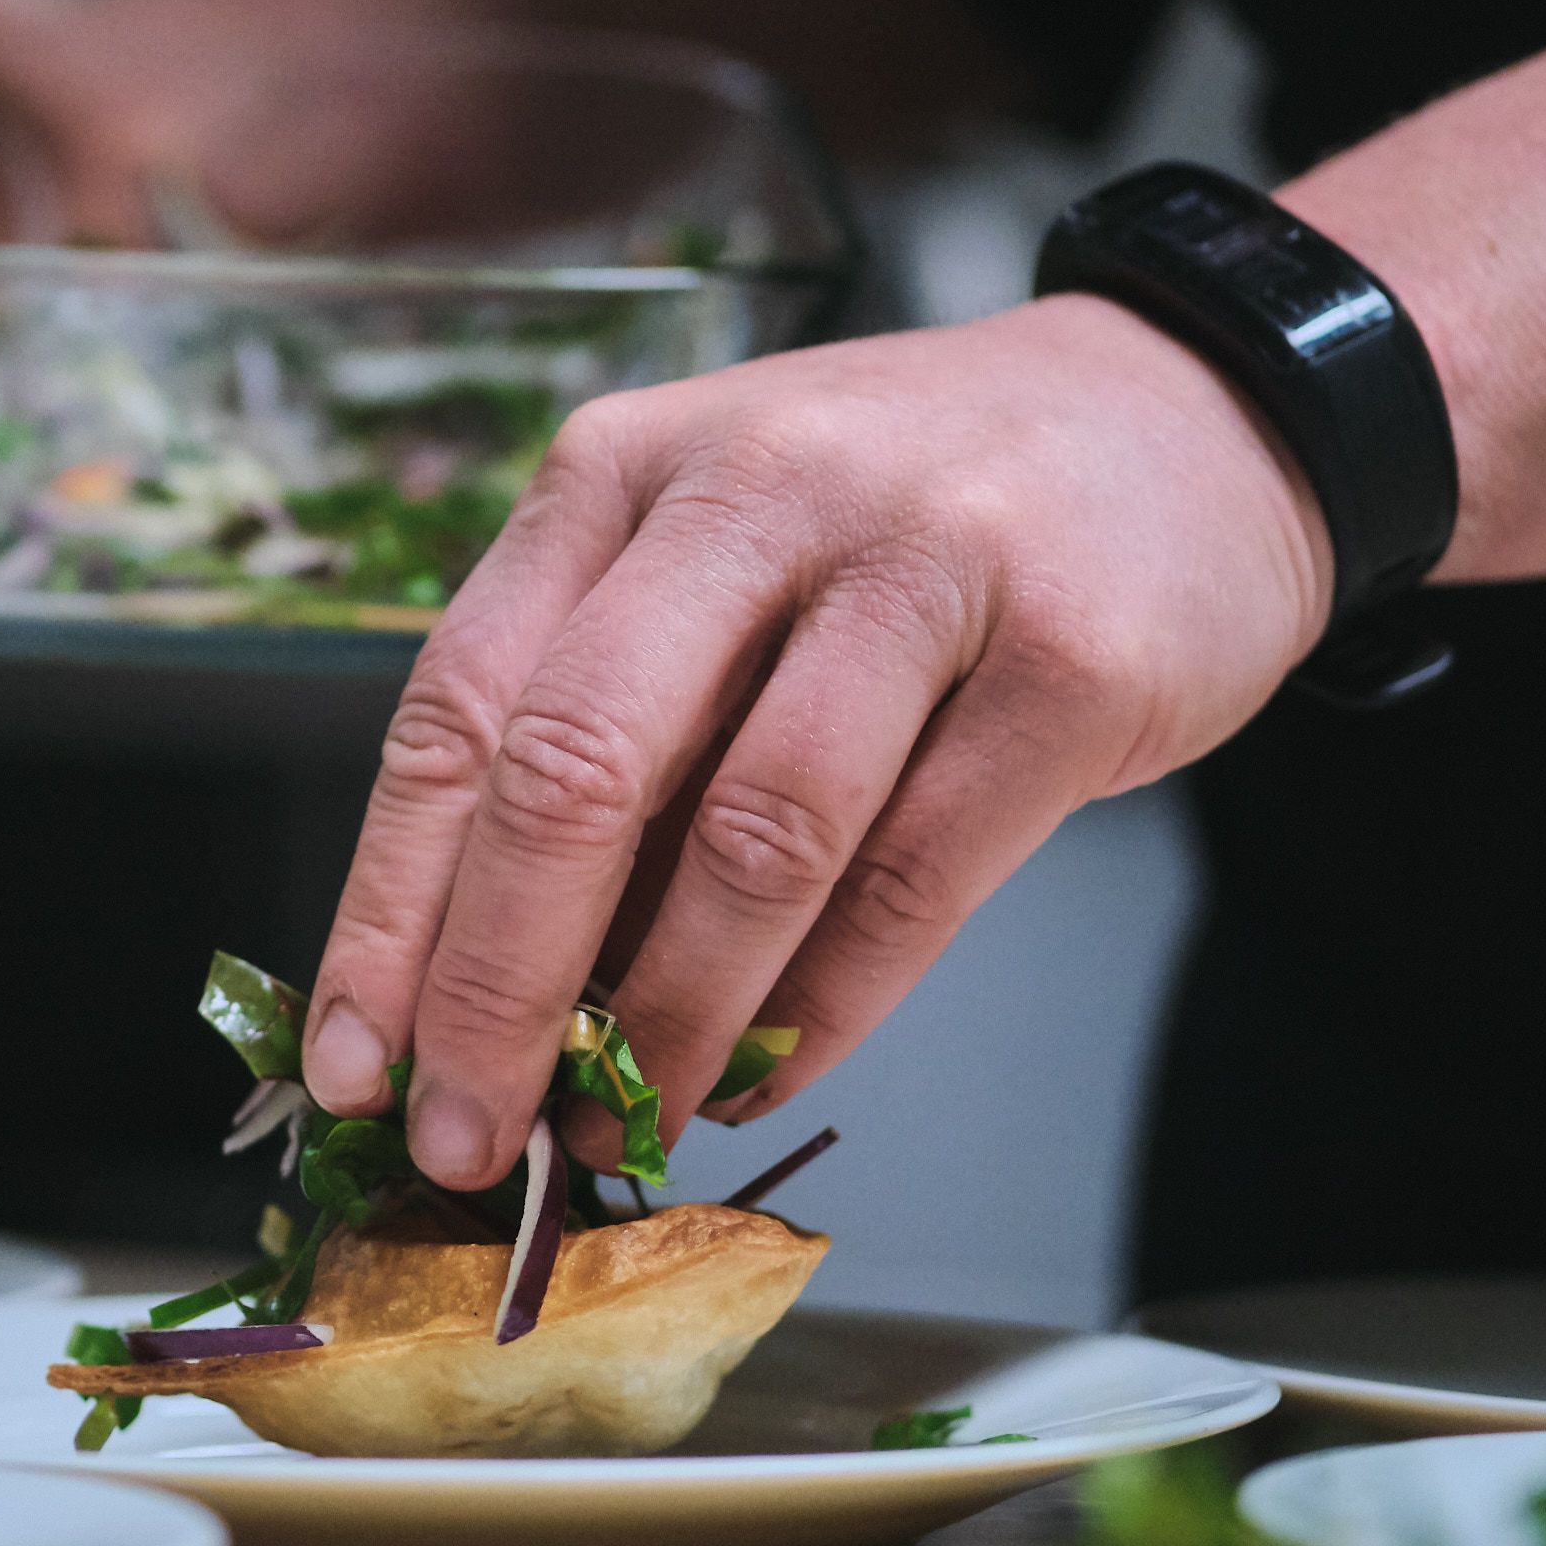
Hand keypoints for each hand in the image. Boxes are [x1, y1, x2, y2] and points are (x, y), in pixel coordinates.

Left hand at [293, 295, 1334, 1185]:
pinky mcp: (1067, 657)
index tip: (354, 1064)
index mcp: (619, 472)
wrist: (1190, 414)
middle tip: (470, 1131)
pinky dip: (825, 1011)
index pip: (455, 708)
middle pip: (574, 771)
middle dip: (502, 989)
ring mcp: (921, 561)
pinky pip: (914, 880)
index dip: (391, 911)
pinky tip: (768, 1077)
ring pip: (751, 839)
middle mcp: (752, 491)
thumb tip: (475, 991)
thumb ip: (607, 735)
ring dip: (671, 1022)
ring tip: (630, 1121)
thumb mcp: (716, 563)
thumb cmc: (910, 520)